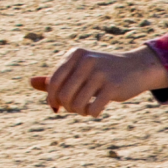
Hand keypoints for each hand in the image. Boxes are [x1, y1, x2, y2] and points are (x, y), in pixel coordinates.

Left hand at [30, 46, 167, 117]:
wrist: (137, 67)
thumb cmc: (104, 71)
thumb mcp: (80, 70)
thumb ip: (57, 77)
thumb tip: (30, 82)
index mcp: (75, 54)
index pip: (53, 82)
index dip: (51, 99)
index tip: (56, 108)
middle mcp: (86, 61)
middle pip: (64, 95)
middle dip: (67, 107)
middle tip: (75, 108)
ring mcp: (100, 73)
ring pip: (77, 104)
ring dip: (79, 111)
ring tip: (85, 109)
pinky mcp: (113, 86)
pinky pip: (92, 109)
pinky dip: (92, 113)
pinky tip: (97, 109)